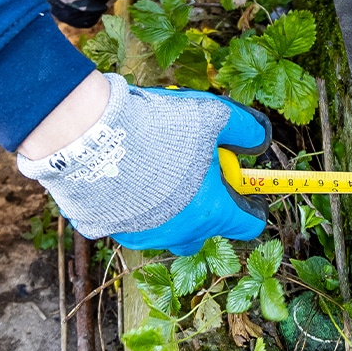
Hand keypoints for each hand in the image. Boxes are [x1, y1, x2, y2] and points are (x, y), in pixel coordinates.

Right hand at [18, 74, 270, 255]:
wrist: (91, 137)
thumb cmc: (157, 128)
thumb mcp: (213, 115)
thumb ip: (245, 129)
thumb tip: (260, 139)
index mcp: (209, 212)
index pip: (248, 226)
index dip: (252, 207)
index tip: (245, 189)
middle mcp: (178, 233)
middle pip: (205, 231)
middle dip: (207, 207)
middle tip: (196, 173)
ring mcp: (142, 234)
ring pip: (166, 227)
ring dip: (169, 206)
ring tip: (157, 168)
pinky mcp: (110, 228)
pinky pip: (131, 220)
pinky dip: (134, 203)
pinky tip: (126, 174)